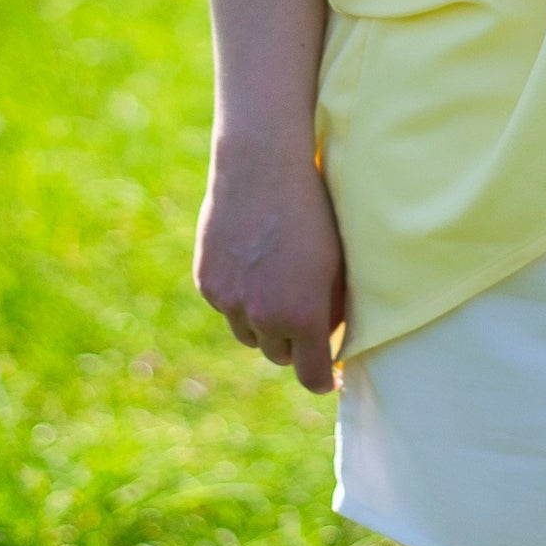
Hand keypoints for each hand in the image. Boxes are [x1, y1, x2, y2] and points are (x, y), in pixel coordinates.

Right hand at [194, 138, 345, 392]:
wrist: (264, 166)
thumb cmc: (315, 208)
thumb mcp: (338, 260)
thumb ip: (334, 308)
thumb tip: (331, 339)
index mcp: (302, 315)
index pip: (310, 375)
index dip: (322, 380)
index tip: (329, 378)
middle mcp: (263, 316)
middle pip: (278, 354)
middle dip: (293, 343)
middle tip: (304, 319)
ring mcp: (231, 300)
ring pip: (249, 333)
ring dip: (263, 324)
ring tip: (278, 287)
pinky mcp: (208, 282)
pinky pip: (227, 306)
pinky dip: (240, 297)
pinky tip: (254, 265)